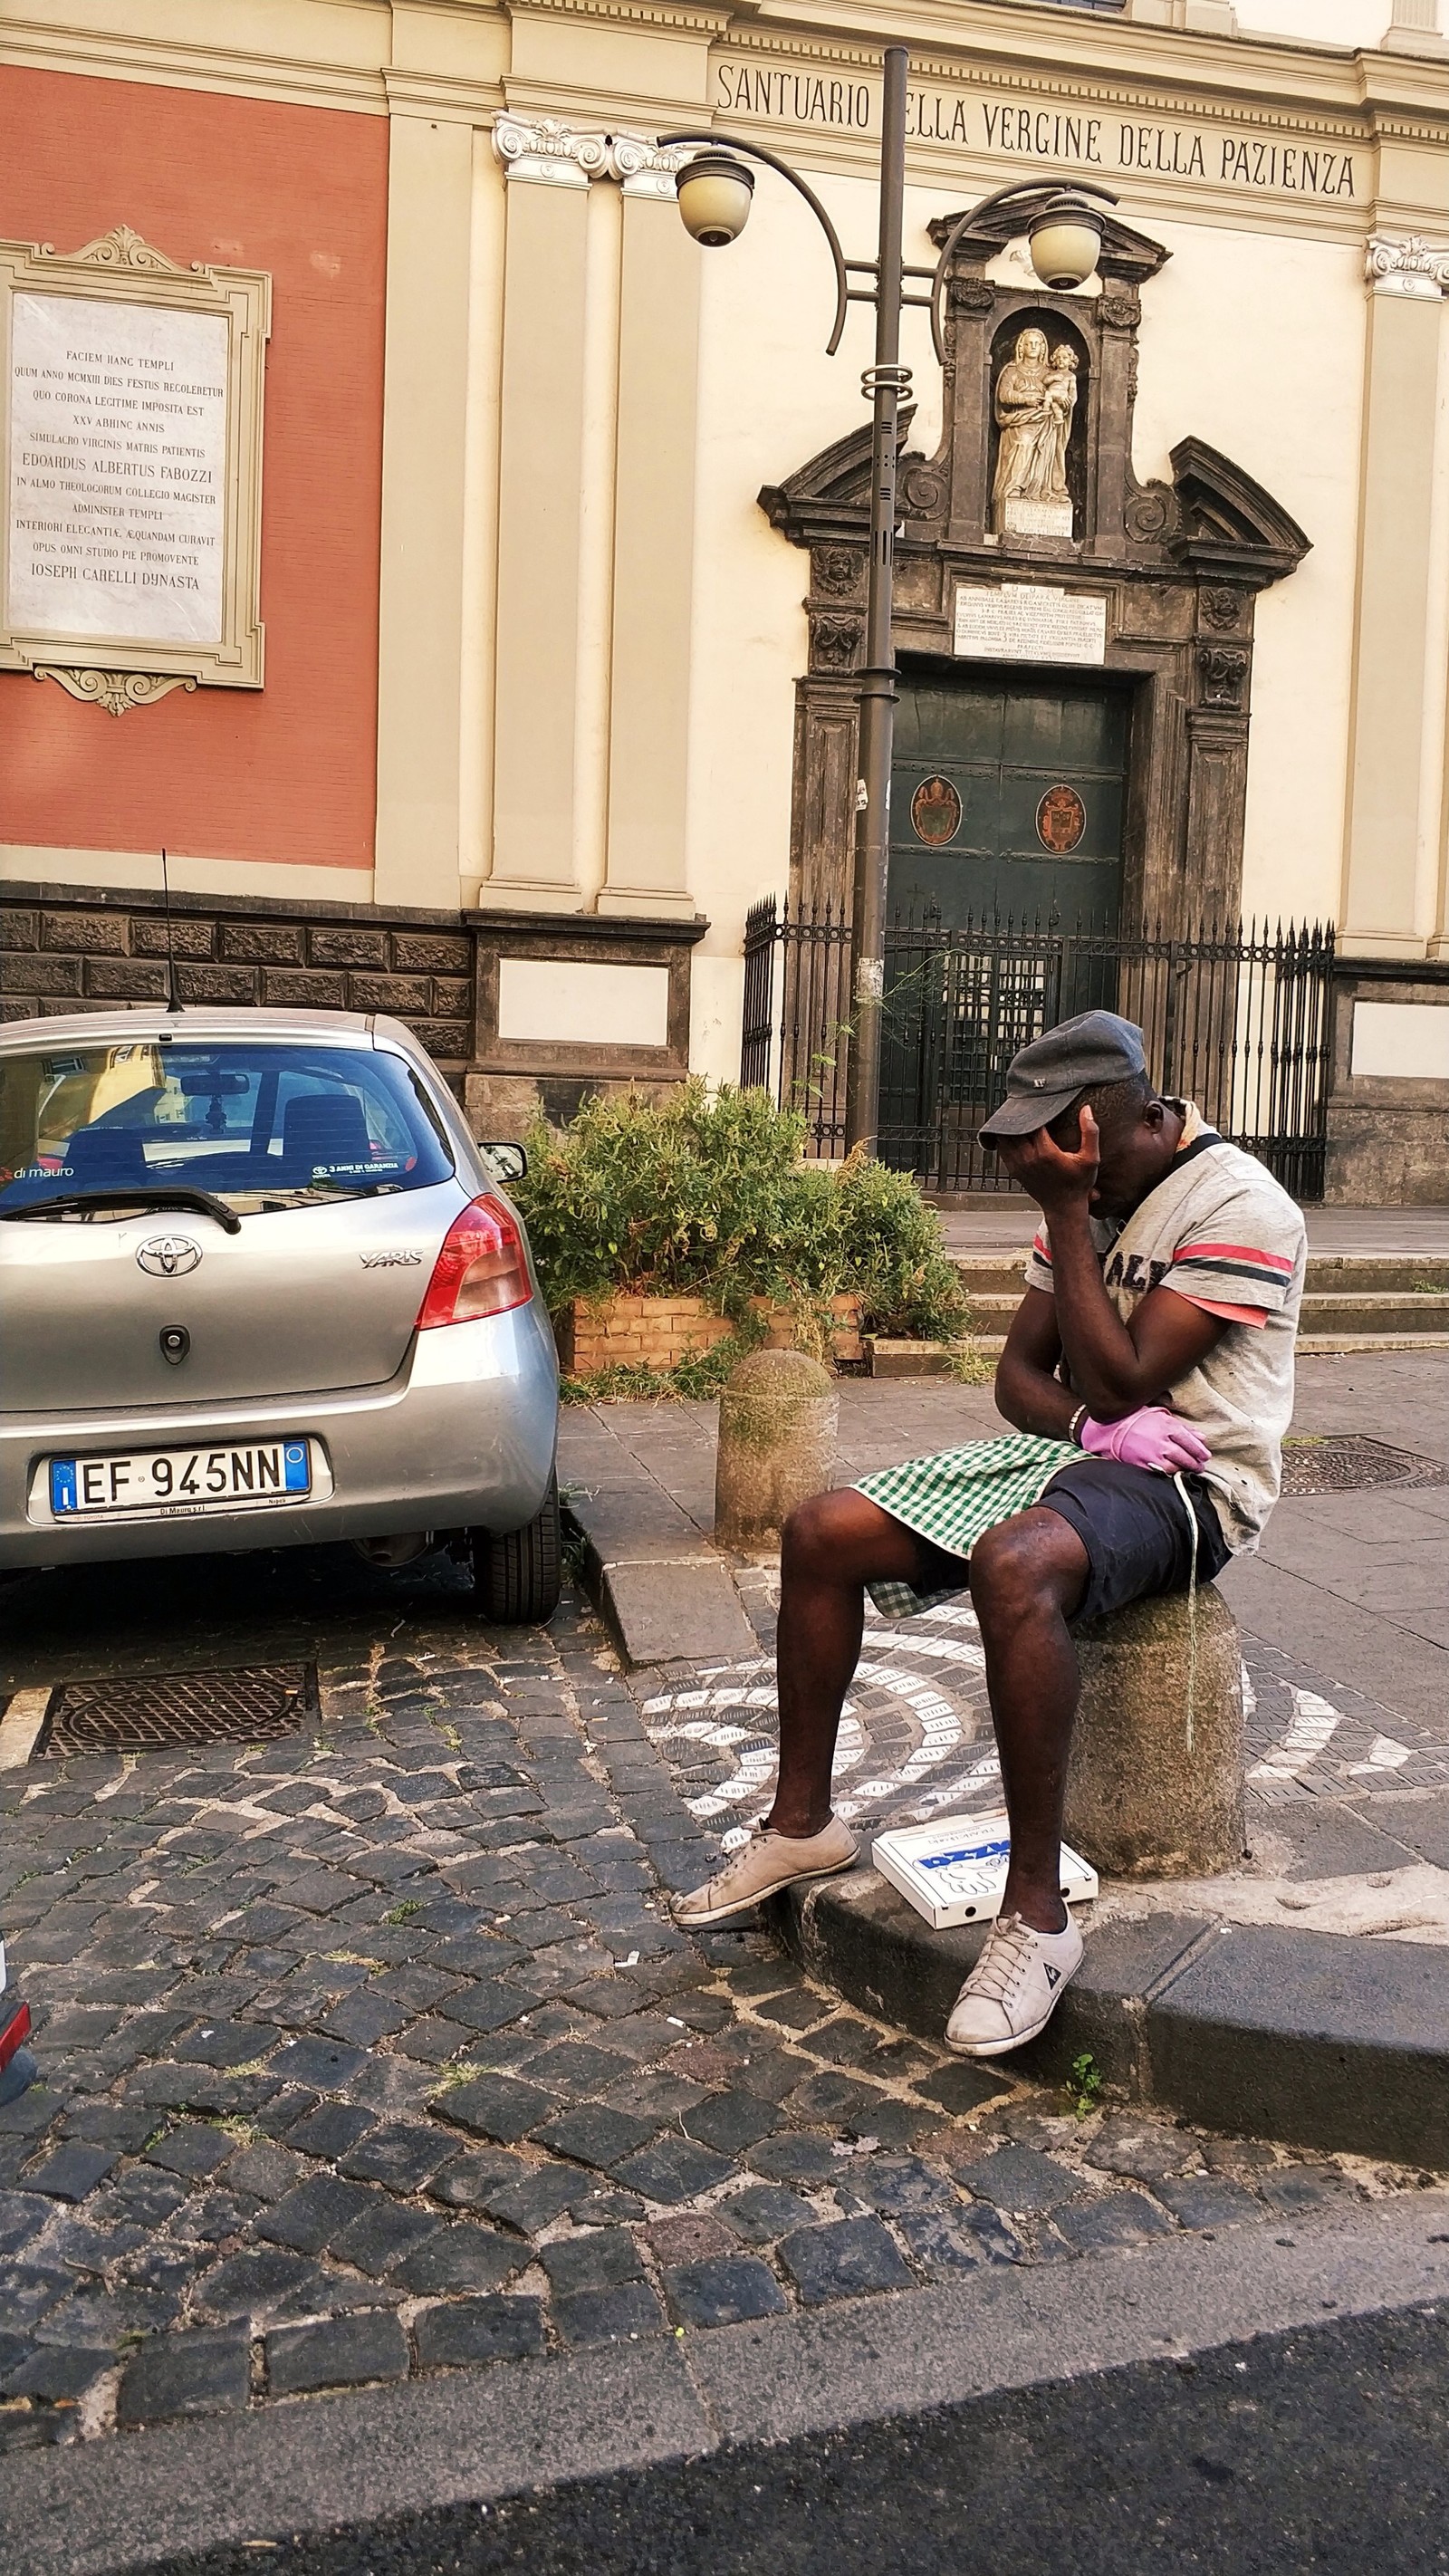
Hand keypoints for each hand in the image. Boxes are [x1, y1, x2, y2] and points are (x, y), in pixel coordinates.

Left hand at [996, 1104, 1100, 1213]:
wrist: (1064, 1208)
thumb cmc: (1078, 1184)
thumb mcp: (1091, 1159)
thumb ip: (1090, 1133)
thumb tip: (1086, 1110)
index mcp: (1047, 1153)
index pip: (1034, 1121)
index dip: (1035, 1108)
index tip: (1039, 1100)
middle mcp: (1029, 1158)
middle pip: (1017, 1127)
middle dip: (1021, 1114)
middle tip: (1026, 1102)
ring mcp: (1019, 1165)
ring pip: (1006, 1137)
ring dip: (1011, 1125)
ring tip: (1019, 1114)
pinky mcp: (1015, 1170)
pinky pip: (1003, 1149)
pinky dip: (1005, 1138)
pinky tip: (1013, 1130)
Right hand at [1079, 1407, 1211, 1475]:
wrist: (1111, 1426)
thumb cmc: (1138, 1419)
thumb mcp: (1161, 1416)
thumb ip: (1183, 1427)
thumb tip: (1202, 1438)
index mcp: (1168, 1427)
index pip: (1191, 1442)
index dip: (1200, 1451)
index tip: (1205, 1456)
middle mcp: (1162, 1442)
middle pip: (1185, 1457)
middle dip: (1195, 1464)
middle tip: (1200, 1467)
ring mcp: (1152, 1455)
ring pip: (1175, 1467)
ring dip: (1183, 1470)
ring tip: (1187, 1471)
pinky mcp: (1142, 1465)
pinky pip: (1160, 1473)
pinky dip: (1168, 1474)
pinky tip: (1172, 1473)